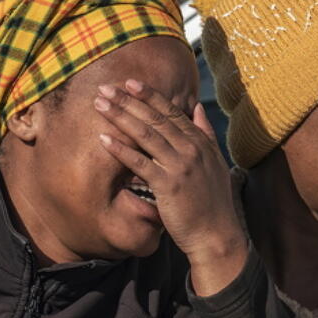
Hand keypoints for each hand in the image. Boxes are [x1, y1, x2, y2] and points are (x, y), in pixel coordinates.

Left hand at [94, 80, 247, 295]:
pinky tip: (104, 139)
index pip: (171, 112)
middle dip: (128, 101)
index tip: (130, 82)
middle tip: (106, 88)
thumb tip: (197, 108)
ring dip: (121, 116)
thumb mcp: (215, 162)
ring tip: (100, 104)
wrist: (216, 234)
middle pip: (155, 118)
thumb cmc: (212, 203)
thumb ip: (205, 133)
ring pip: (145, 134)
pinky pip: (140, 162)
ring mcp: (180, 165)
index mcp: (200, 142)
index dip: (149, 95)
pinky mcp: (168, 184)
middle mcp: (191, 149)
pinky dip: (121, 149)